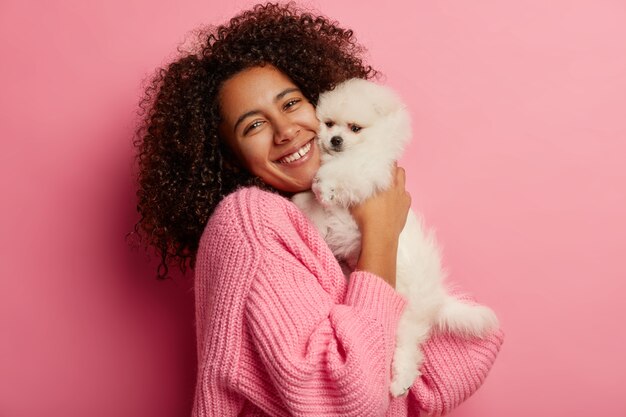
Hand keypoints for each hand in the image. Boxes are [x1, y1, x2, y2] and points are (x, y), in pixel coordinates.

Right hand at [350, 164, 410, 286]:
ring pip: (403, 181)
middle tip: (381, 173)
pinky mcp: (406, 208)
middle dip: (391, 169)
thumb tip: (339, 181)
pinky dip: (400, 196)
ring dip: (397, 181)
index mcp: (384, 180)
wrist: (379, 236)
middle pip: (399, 169)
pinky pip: (406, 196)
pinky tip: (393, 201)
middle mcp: (396, 185)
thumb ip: (348, 188)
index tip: (377, 161)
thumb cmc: (365, 216)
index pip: (388, 162)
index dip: (383, 160)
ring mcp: (403, 197)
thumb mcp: (353, 200)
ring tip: (387, 186)